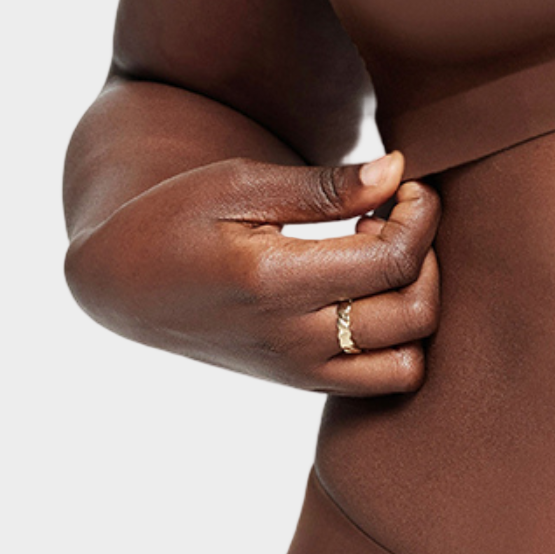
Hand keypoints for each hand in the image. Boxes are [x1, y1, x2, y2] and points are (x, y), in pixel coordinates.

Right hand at [65, 151, 440, 394]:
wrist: (125, 283)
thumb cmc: (178, 217)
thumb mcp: (241, 184)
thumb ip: (324, 186)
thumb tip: (398, 171)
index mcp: (273, 282)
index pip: (393, 262)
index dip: (422, 215)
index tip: (407, 183)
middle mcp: (291, 339)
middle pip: (415, 313)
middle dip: (429, 253)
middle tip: (393, 215)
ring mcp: (296, 370)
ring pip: (407, 364)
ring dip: (418, 304)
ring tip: (378, 257)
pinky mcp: (299, 382)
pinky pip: (380, 382)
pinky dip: (398, 340)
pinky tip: (366, 289)